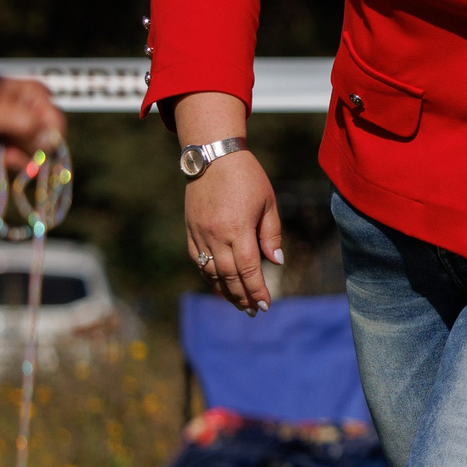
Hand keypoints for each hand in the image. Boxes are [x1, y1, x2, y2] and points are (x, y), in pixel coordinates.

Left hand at [0, 71, 66, 168]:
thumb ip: (25, 126)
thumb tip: (49, 145)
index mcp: (37, 100)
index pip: (57, 131)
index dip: (43, 146)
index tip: (21, 150)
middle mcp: (29, 116)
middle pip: (40, 150)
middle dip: (18, 156)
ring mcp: (11, 131)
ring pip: (20, 160)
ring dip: (0, 161)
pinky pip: (2, 163)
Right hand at [177, 91, 280, 314]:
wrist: (212, 155)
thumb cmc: (247, 177)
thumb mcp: (268, 203)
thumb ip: (271, 234)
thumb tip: (276, 262)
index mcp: (237, 229)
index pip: (248, 270)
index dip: (256, 290)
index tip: (266, 305)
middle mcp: (215, 235)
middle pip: (228, 276)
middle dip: (242, 297)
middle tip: (254, 311)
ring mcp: (199, 233)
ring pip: (210, 271)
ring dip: (225, 291)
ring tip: (239, 304)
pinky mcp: (190, 229)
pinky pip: (198, 260)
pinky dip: (209, 275)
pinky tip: (219, 285)